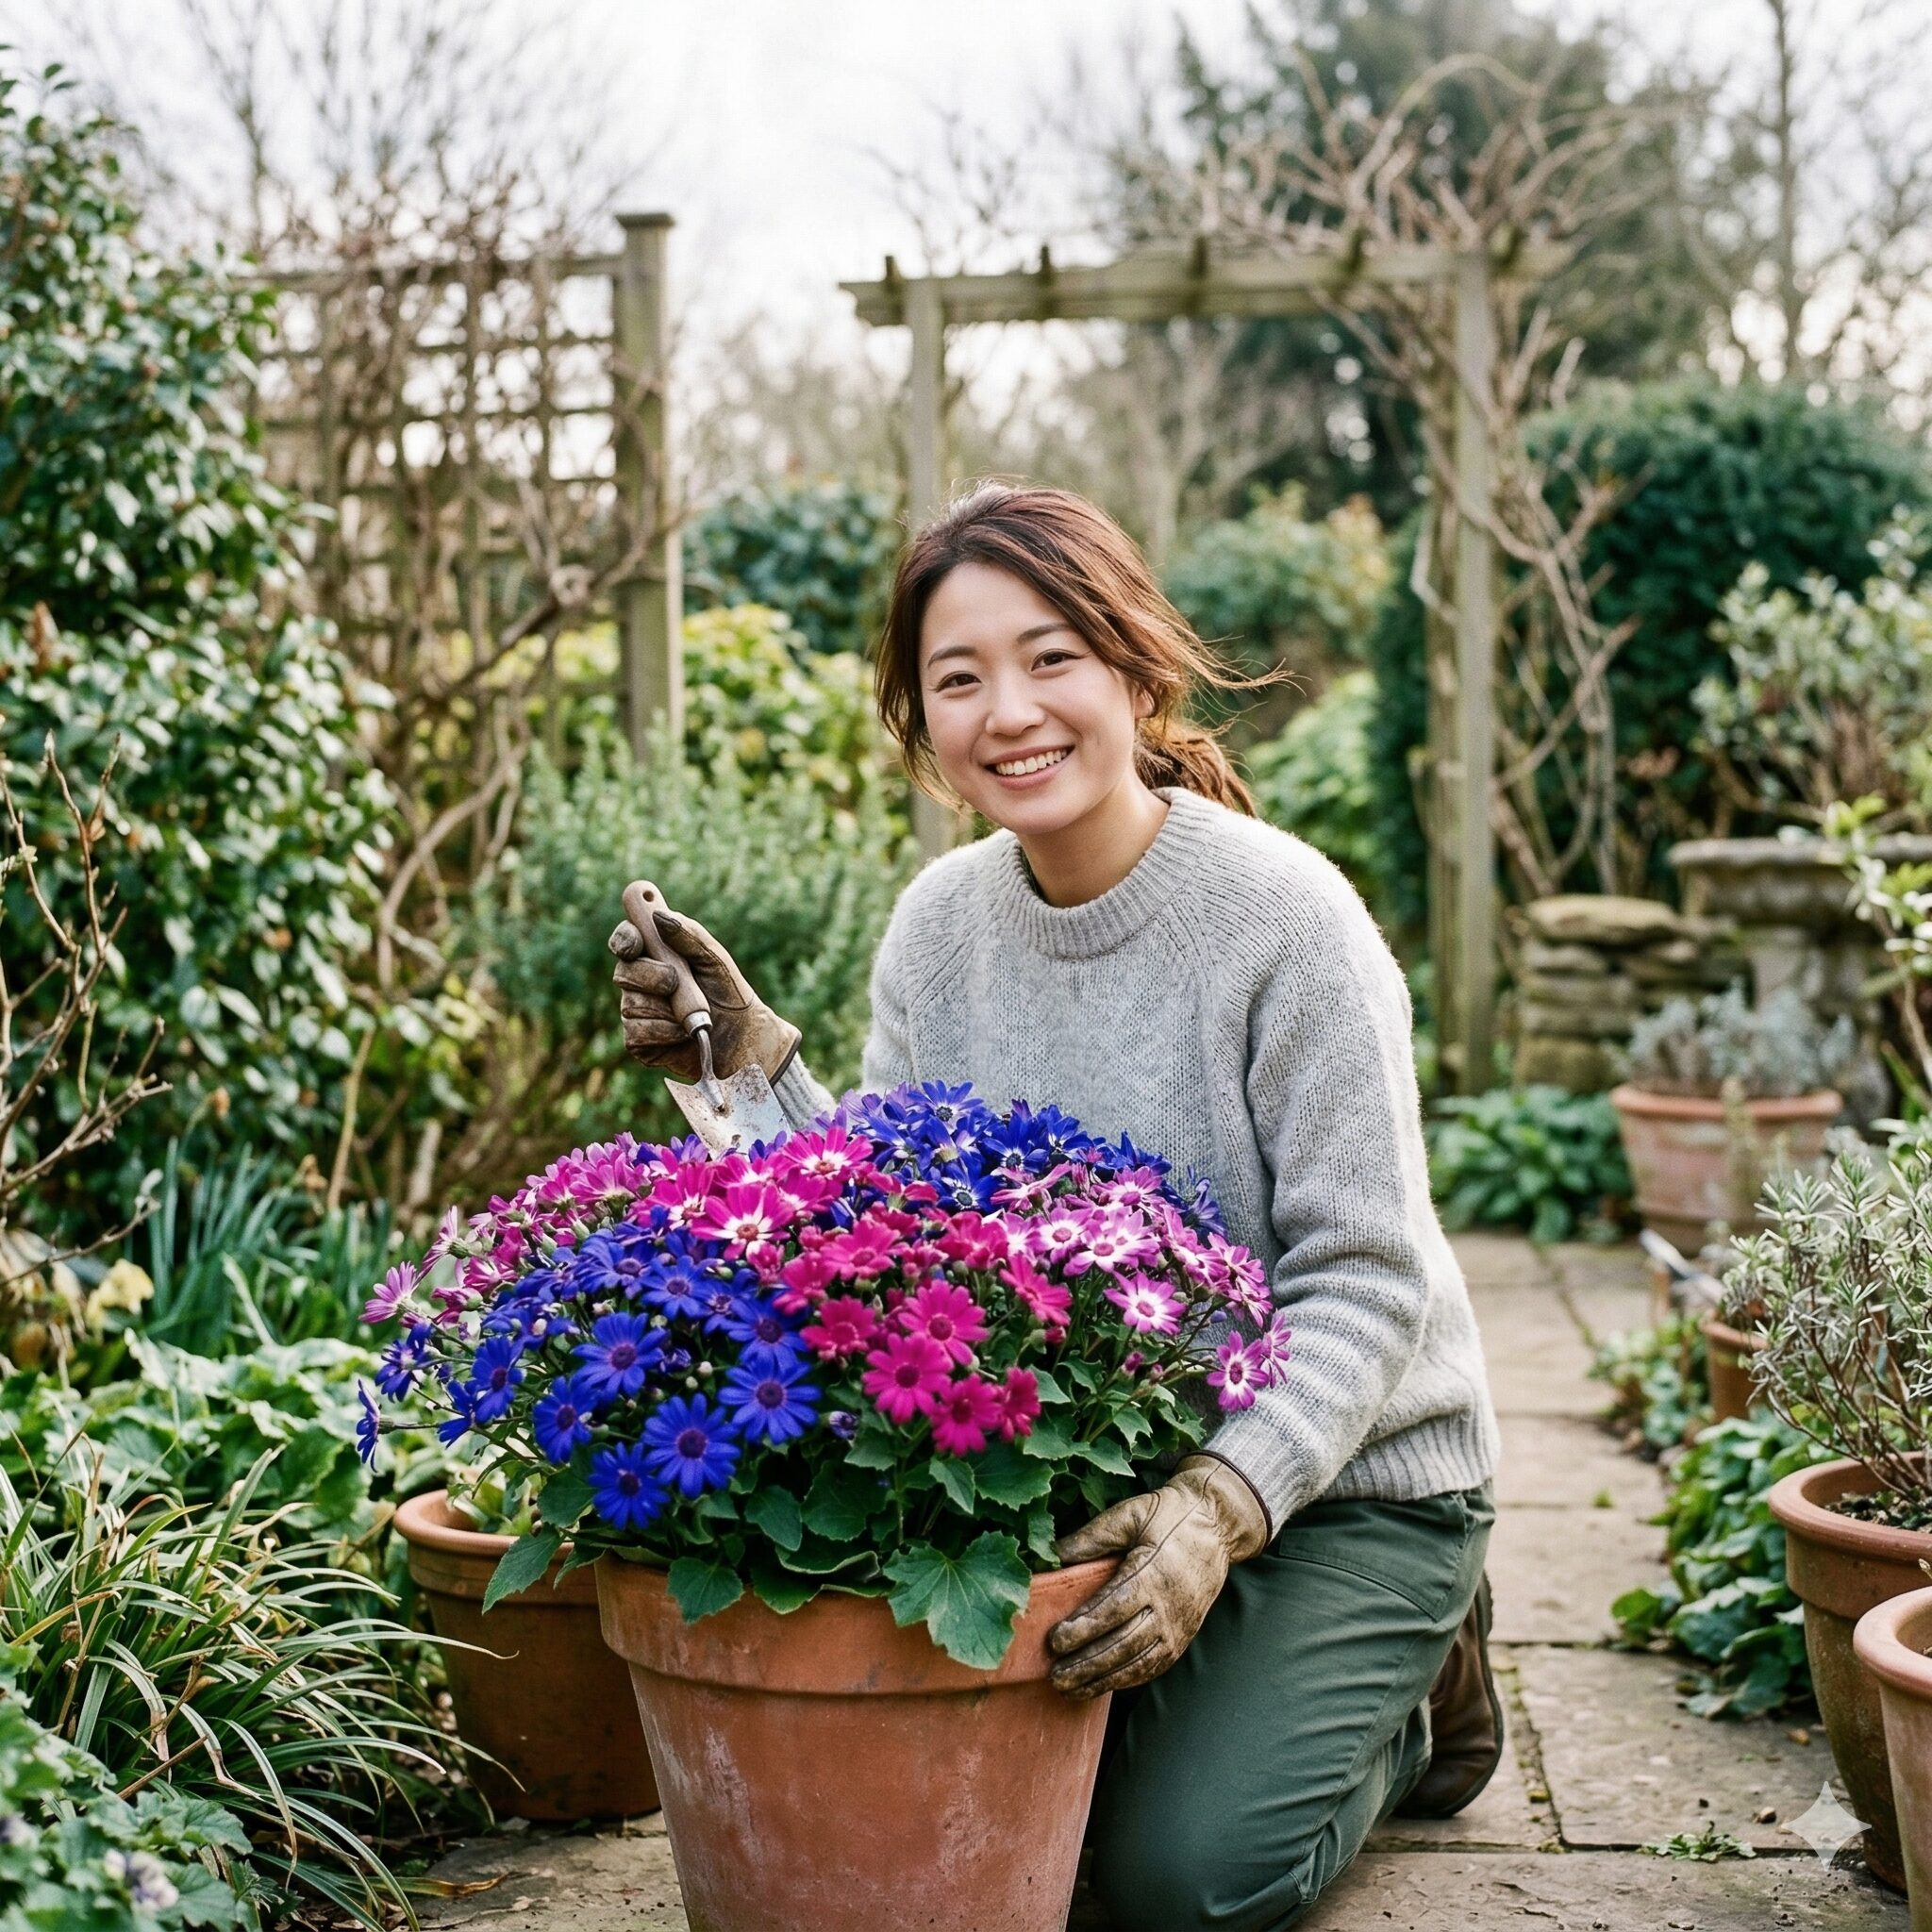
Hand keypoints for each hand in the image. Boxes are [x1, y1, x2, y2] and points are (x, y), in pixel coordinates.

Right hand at [608, 882, 800, 1085]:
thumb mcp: (714, 959)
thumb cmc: (728, 992)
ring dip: (665, 1008)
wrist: (742, 1035)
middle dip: (651, 975)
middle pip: (623, 972)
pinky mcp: (639, 1041)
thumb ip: (689, 935)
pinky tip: (682, 1033)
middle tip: (675, 981)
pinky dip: (664, 1032)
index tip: (635, 944)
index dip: (624, 939)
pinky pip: (636, 1033)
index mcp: (655, 954)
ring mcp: (637, 1010)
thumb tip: (659, 915)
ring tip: (693, 1013)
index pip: (625, 939)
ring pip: (630, 1004)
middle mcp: (639, 980)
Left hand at [1046, 1455, 1269, 1698]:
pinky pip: (1153, 1666)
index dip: (1083, 1629)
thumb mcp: (1130, 1515)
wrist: (1218, 1526)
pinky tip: (1101, 1684)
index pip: (1112, 1609)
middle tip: (1055, 1676)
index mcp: (1152, 1573)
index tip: (1055, 1640)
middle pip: (1122, 1644)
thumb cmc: (1169, 1516)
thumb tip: (1051, 1555)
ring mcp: (1178, 1627)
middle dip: (1086, 1663)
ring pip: (1137, 1663)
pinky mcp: (1183, 1638)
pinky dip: (1127, 1679)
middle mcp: (1167, 1607)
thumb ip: (1091, 1537)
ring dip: (1102, 1679)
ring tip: (1070, 1689)